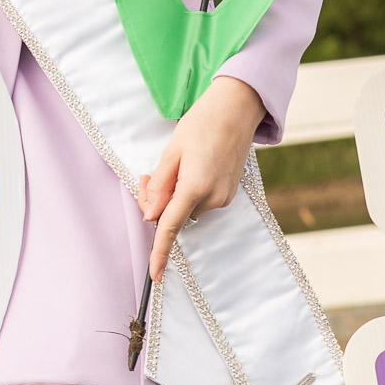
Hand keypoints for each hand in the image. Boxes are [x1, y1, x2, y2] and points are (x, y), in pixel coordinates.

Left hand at [137, 75, 265, 283]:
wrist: (237, 110)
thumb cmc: (202, 124)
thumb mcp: (172, 151)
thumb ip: (160, 186)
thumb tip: (151, 216)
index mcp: (194, 188)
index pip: (171, 227)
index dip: (160, 252)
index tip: (154, 274)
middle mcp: (212, 198)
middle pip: (175, 216)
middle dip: (157, 204)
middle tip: (147, 177)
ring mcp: (223, 197)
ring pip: (187, 209)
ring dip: (173, 196)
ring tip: (173, 166)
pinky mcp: (229, 193)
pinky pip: (201, 201)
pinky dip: (188, 192)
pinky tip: (189, 168)